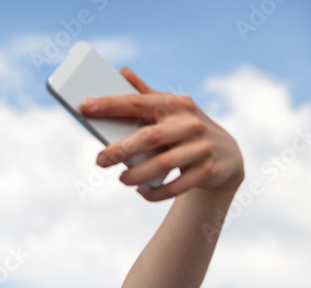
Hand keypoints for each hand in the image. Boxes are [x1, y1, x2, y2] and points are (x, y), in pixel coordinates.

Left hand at [79, 68, 243, 201]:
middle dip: (121, 149)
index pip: (137, 102)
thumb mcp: (171, 109)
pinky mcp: (206, 171)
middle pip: (150, 137)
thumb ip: (146, 94)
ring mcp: (201, 147)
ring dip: (137, 174)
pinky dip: (156, 192)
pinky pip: (176, 186)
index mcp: (176, 104)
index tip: (84, 106)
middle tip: (99, 160)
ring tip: (121, 179)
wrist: (226, 154)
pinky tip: (141, 192)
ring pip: (164, 164)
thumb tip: (122, 72)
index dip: (110, 104)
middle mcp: (190, 123)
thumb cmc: (185, 128)